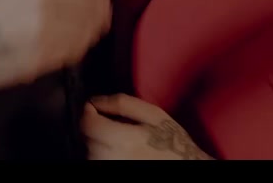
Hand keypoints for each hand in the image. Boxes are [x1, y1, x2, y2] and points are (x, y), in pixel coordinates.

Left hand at [82, 94, 212, 159]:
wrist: (185, 164)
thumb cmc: (171, 140)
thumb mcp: (152, 114)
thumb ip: (121, 104)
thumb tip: (95, 101)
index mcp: (121, 140)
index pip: (87, 124)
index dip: (87, 113)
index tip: (93, 108)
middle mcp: (112, 157)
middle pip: (87, 138)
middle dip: (97, 128)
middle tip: (116, 125)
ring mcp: (111, 167)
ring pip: (91, 152)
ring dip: (100, 143)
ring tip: (122, 141)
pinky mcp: (112, 171)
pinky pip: (99, 161)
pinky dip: (105, 154)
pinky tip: (122, 151)